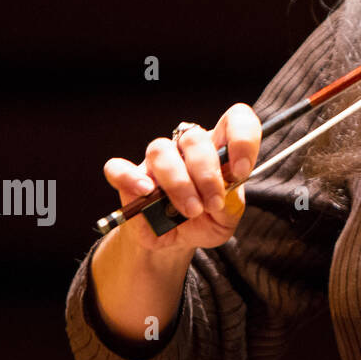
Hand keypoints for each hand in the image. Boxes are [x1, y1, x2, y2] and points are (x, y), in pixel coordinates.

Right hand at [102, 104, 260, 253]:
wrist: (177, 241)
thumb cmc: (207, 219)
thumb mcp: (228, 216)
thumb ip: (232, 202)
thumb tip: (223, 192)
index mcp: (218, 147)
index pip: (235, 118)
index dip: (241, 139)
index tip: (240, 171)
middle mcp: (186, 147)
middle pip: (194, 138)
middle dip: (207, 174)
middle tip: (212, 204)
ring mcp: (156, 161)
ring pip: (161, 151)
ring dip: (179, 183)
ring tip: (190, 210)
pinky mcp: (129, 179)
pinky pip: (119, 168)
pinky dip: (131, 179)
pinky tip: (147, 192)